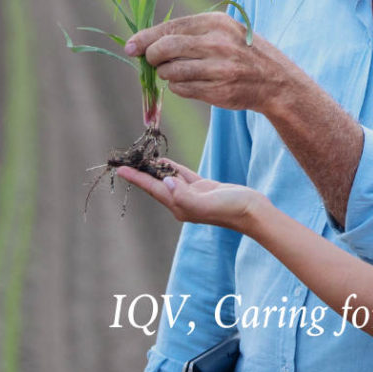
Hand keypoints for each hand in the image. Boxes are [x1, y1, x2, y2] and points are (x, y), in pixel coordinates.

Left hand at [118, 162, 264, 231]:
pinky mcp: (203, 188)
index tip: (120, 169)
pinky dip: (172, 168)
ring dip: (154, 169)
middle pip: (155, 185)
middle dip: (140, 173)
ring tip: (140, 159)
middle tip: (125, 161)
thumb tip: (166, 182)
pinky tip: (164, 162)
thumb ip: (185, 195)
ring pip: (167, 179)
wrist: (252, 212)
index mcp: (180, 206)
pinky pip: (182, 176)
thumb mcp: (206, 203)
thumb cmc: (231, 209)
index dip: (136, 178)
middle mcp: (182, 202)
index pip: (153, 189)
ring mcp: (192, 195)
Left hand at [124, 13, 301, 114]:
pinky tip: (191, 83)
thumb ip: (189, 33)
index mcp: (216, 22)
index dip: (145, 38)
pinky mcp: (218, 91)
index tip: (131, 46)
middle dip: (152, 57)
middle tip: (153, 61)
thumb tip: (145, 42)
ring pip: (171, 72)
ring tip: (177, 71)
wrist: (274, 80)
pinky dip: (178, 87)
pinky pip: (182, 90)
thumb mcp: (222, 30)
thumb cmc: (241, 51)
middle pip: (165, 49)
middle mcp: (217, 43)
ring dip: (166, 74)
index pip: (170, 27)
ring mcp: (218, 69)